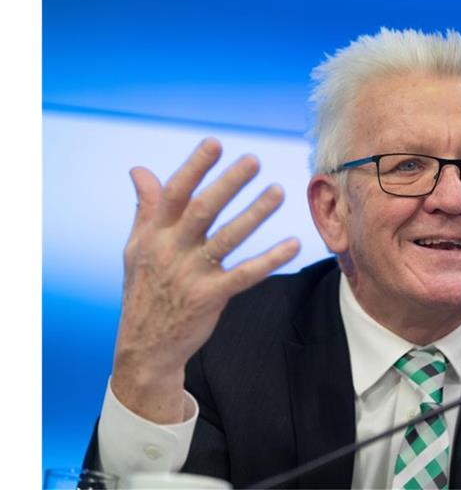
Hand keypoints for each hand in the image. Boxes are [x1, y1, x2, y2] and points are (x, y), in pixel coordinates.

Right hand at [111, 138, 299, 422]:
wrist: (145, 347)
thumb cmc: (144, 290)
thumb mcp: (137, 248)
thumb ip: (145, 208)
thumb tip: (139, 170)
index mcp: (154, 235)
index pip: (174, 193)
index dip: (195, 167)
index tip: (215, 143)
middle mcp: (171, 251)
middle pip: (203, 209)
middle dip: (228, 183)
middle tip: (254, 160)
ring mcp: (191, 275)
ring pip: (227, 237)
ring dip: (254, 213)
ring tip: (278, 191)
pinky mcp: (211, 297)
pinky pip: (245, 275)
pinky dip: (270, 259)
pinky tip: (293, 244)